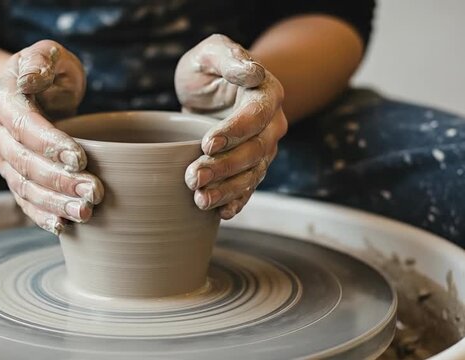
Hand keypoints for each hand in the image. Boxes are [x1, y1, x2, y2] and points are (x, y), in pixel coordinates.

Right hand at [0, 40, 103, 234]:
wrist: (27, 94)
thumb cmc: (46, 72)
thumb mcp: (47, 54)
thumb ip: (41, 59)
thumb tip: (31, 76)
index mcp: (2, 100)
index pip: (25, 125)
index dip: (50, 143)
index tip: (80, 157)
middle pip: (25, 162)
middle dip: (59, 180)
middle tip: (94, 192)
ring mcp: (2, 159)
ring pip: (24, 187)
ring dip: (54, 203)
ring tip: (85, 213)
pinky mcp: (14, 177)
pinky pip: (24, 201)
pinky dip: (42, 216)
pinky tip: (62, 227)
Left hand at [175, 34, 286, 219]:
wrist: (210, 92)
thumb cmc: (208, 68)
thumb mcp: (211, 52)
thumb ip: (229, 56)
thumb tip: (253, 72)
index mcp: (267, 93)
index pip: (256, 115)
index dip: (234, 131)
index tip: (206, 143)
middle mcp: (272, 124)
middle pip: (255, 151)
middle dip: (224, 167)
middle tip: (193, 177)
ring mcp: (263, 149)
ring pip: (252, 174)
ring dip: (227, 190)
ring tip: (200, 200)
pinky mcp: (250, 167)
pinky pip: (248, 188)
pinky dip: (236, 202)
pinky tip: (220, 213)